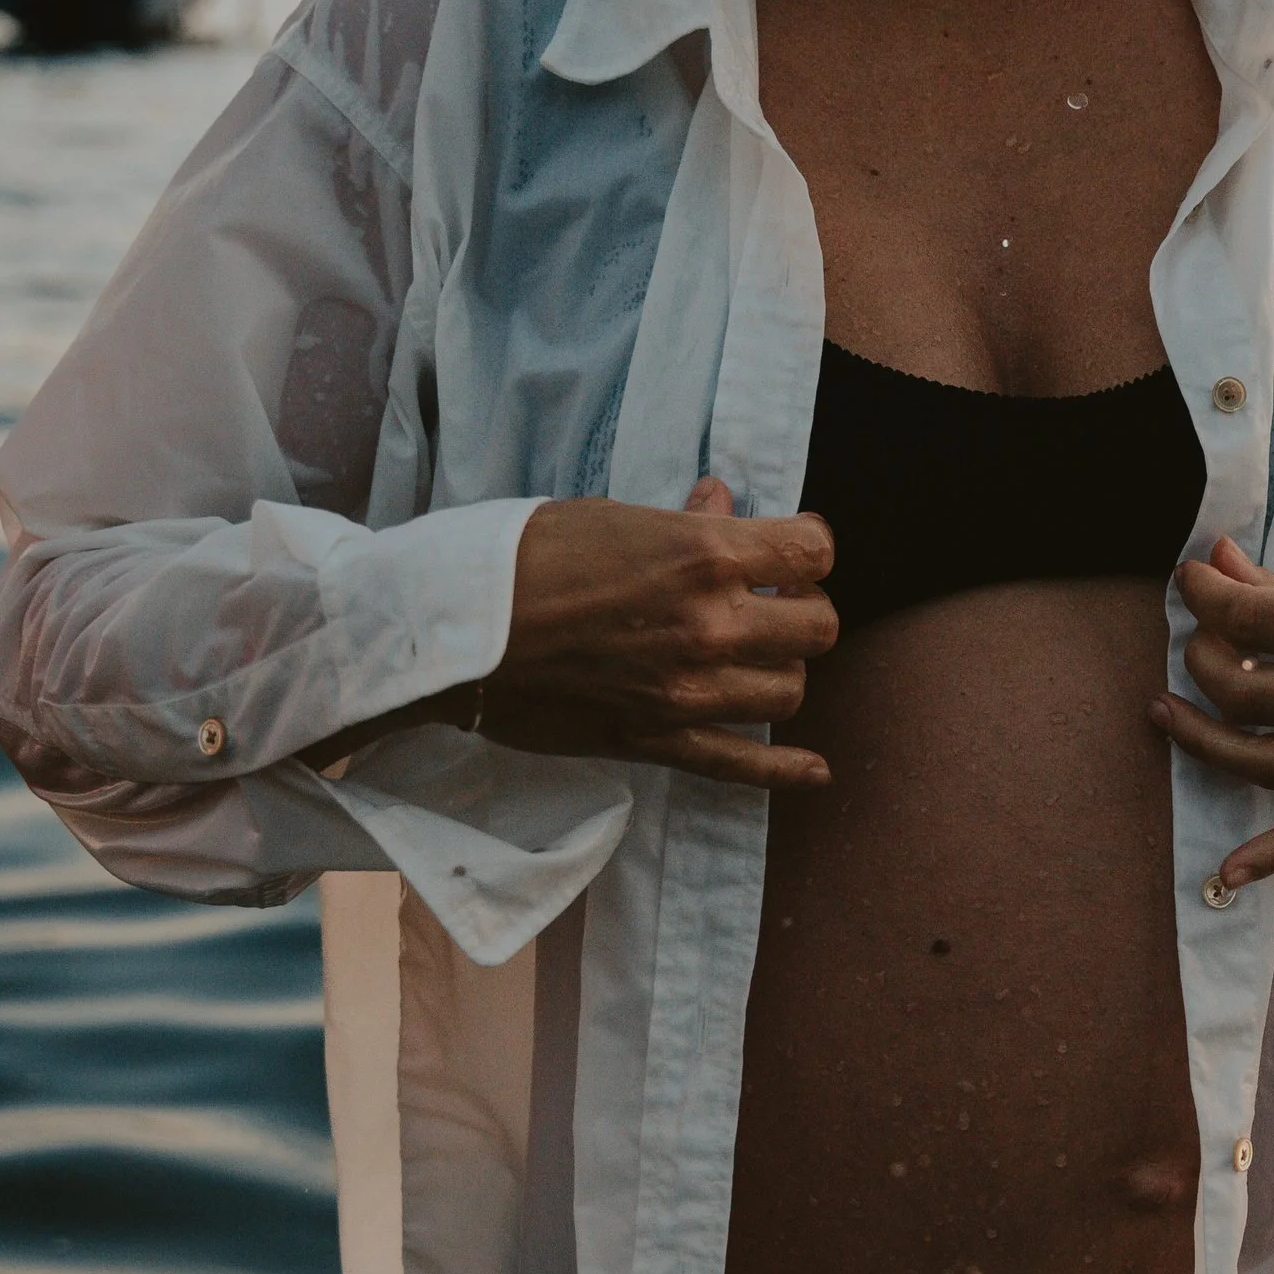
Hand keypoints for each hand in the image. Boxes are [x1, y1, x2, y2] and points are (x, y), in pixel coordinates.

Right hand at [478, 477, 838, 789]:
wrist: (457, 632)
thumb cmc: (525, 558)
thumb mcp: (613, 517)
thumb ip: (684, 523)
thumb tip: (724, 504)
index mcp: (703, 557)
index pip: (812, 552)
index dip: (809, 547)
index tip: (793, 549)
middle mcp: (711, 627)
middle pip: (816, 628)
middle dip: (800, 609)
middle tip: (770, 601)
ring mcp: (691, 691)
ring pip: (789, 691)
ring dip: (780, 670)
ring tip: (753, 656)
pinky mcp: (661, 740)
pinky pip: (744, 765)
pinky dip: (785, 769)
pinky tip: (815, 770)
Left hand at [1151, 538, 1273, 891]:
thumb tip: (1221, 565)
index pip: (1257, 618)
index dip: (1206, 596)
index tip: (1192, 580)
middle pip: (1248, 694)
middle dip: (1202, 660)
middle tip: (1197, 640)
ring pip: (1266, 762)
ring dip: (1200, 741)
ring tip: (1167, 714)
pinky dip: (1271, 857)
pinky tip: (1224, 875)